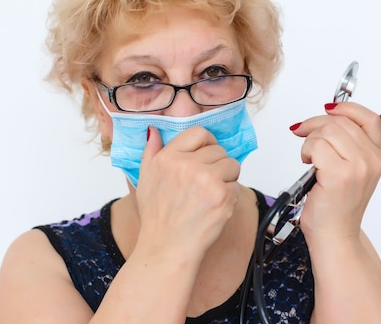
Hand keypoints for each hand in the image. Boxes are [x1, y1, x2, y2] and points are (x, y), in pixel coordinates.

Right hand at [134, 126, 240, 259]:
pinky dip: (230, 196)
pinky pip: (237, 185)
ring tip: (211, 195)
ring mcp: (206, 179)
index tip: (207, 155)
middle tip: (206, 184)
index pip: (198, 133)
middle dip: (217, 165)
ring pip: (232, 165)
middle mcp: (187, 165)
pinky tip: (214, 208)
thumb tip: (154, 130)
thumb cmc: (156, 218)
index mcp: (167, 157)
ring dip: (227, 178)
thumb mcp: (144, 180)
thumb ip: (150, 152)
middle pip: (218, 150)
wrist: (166, 249)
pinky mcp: (222, 196)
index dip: (207, 142)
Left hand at [289, 102, 380, 241]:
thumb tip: (327, 115)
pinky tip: (308, 163)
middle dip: (316, 124)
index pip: (369, 118)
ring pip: (326, 131)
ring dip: (310, 140)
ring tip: (309, 156)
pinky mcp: (339, 175)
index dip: (347, 108)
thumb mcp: (350, 169)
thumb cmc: (336, 204)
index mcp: (377, 156)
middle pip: (340, 122)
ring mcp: (357, 168)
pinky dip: (306, 151)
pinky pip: (316, 146)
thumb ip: (346, 143)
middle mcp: (371, 160)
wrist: (335, 234)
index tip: (329, 109)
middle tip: (303, 134)